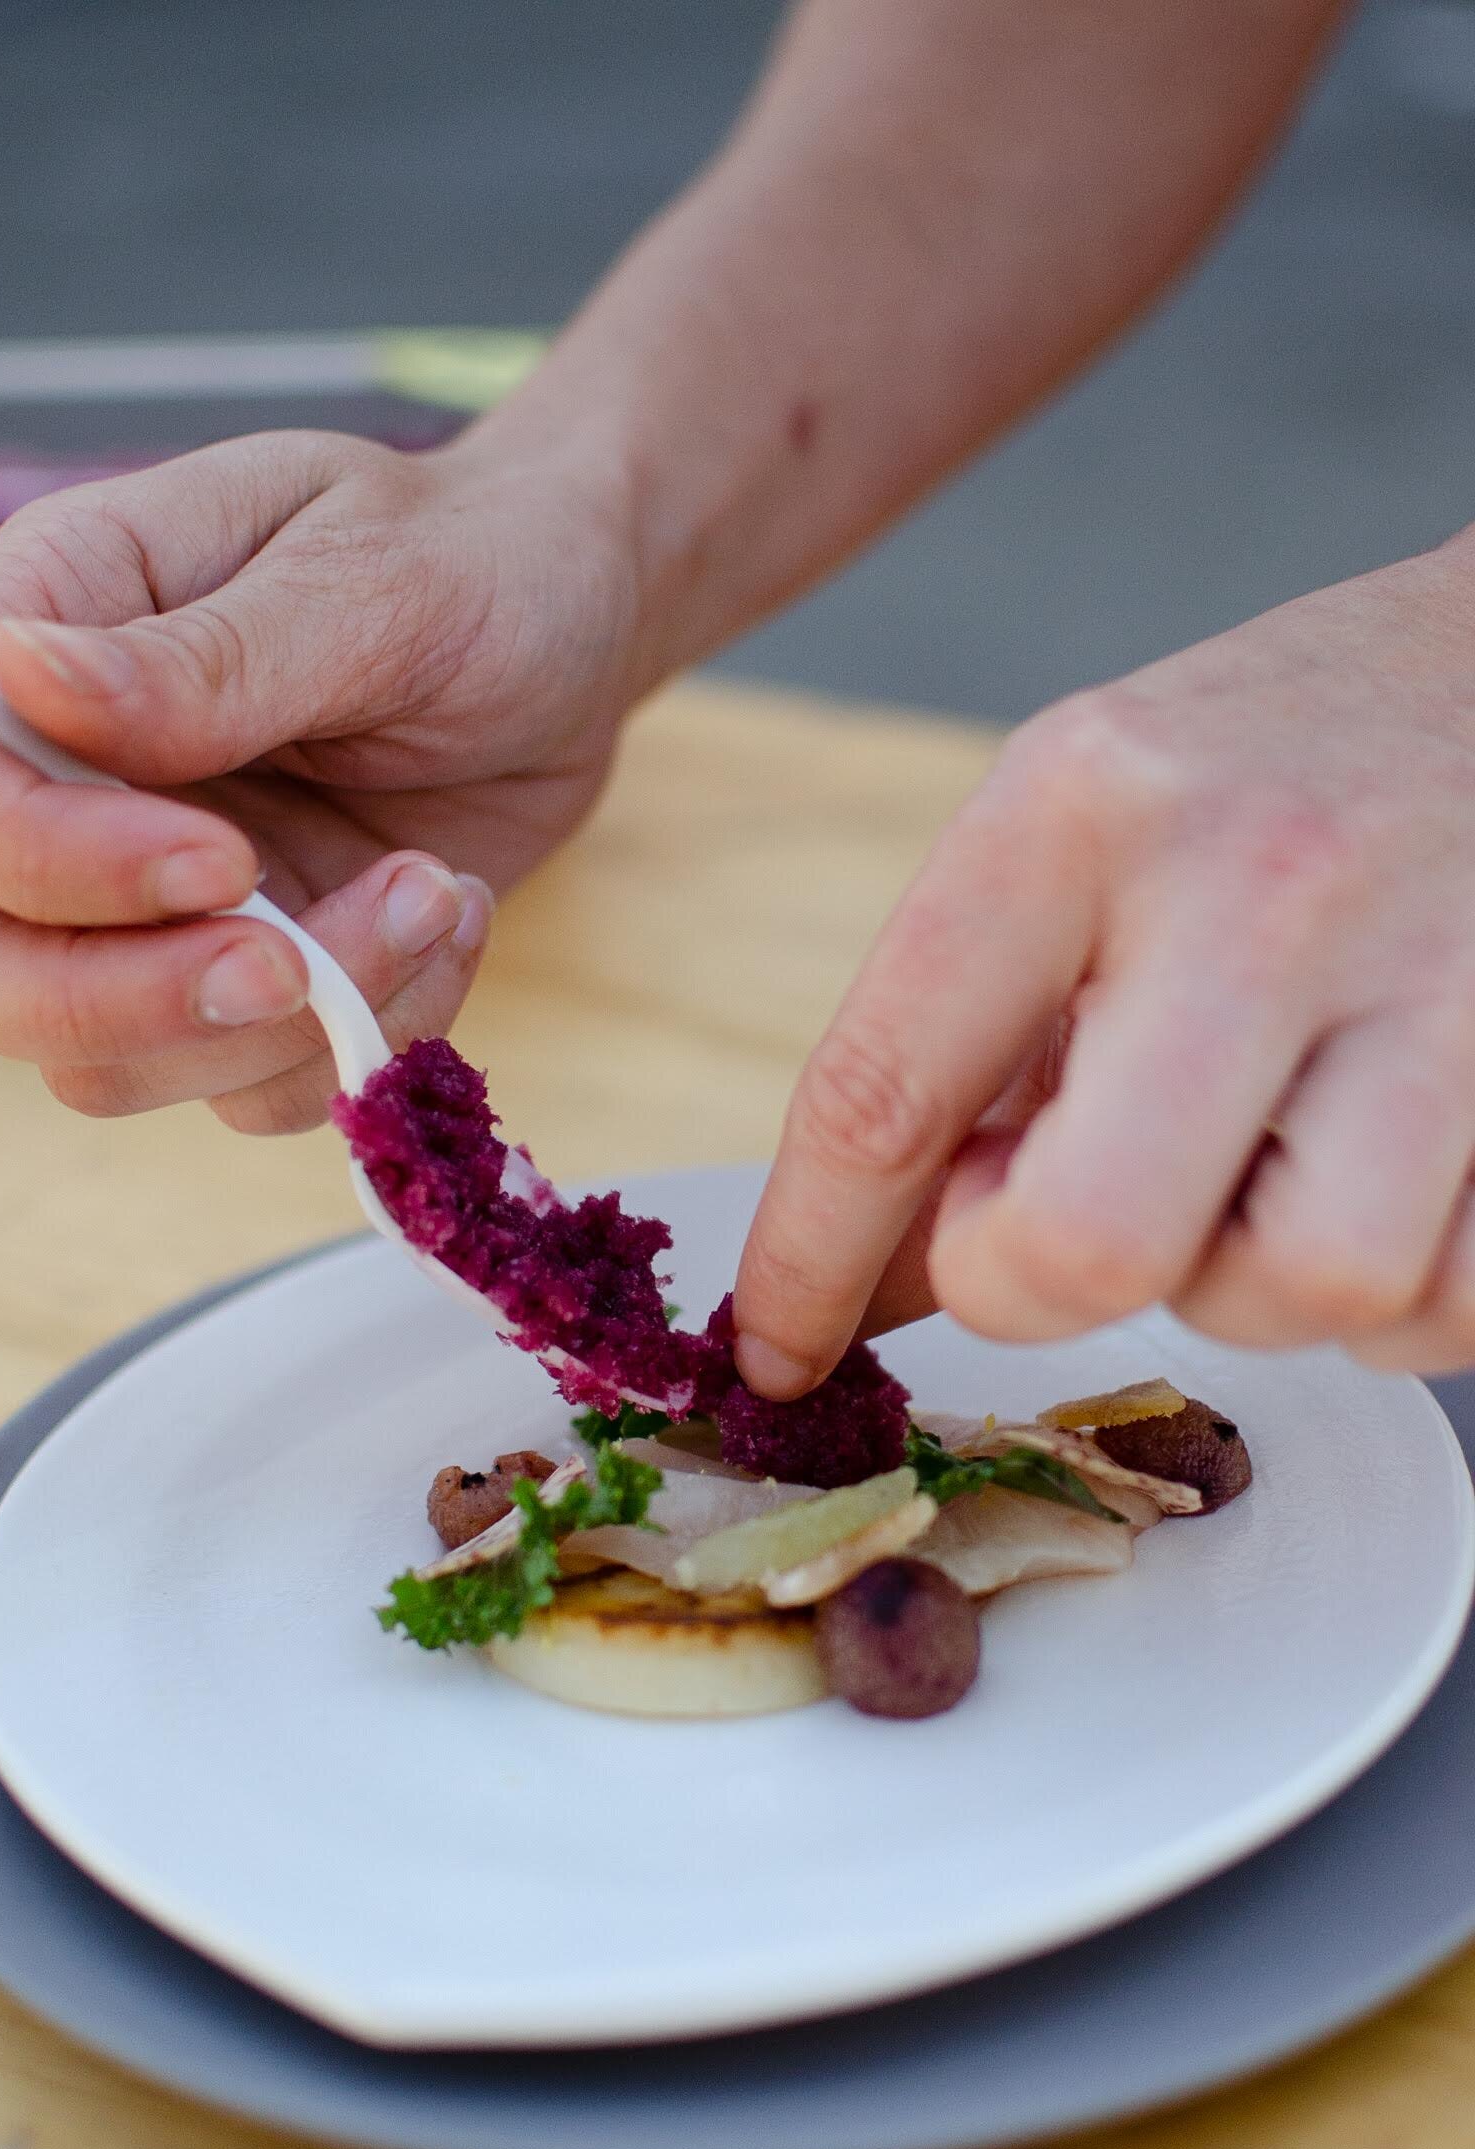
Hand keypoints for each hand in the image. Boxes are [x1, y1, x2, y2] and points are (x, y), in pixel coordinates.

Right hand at [0, 427, 636, 1130]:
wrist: (573, 626)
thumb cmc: (463, 558)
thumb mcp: (360, 579)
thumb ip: (203, 656)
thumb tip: (26, 675)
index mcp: (36, 632)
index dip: (26, 859)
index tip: (216, 861)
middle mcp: (52, 787)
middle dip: (109, 1004)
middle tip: (289, 968)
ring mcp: (136, 911)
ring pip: (102, 1065)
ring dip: (286, 1025)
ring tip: (431, 890)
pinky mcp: (237, 987)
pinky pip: (250, 1094)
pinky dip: (365, 1041)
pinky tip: (445, 917)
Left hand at [733, 540, 1474, 1384]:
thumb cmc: (1287, 761)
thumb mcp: (1092, 831)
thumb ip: (981, 1044)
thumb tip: (876, 1286)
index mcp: (1085, 808)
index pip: (887, 1088)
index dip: (808, 1259)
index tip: (778, 1351)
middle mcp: (1262, 884)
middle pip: (1088, 1245)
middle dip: (1041, 1283)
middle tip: (1060, 1217)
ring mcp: (1442, 975)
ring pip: (1297, 1294)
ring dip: (1250, 1282)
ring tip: (1266, 1159)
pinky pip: (1447, 1302)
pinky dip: (1401, 1290)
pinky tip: (1389, 1173)